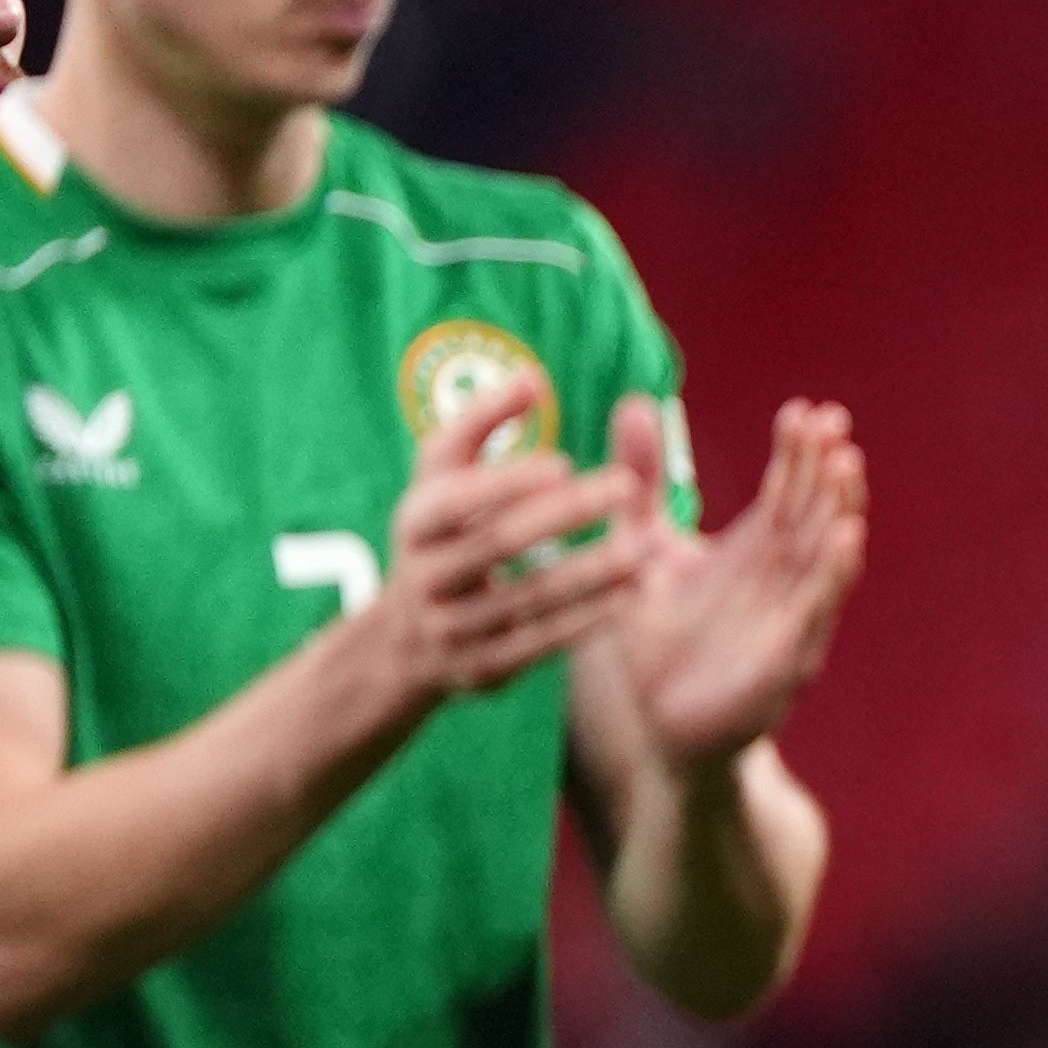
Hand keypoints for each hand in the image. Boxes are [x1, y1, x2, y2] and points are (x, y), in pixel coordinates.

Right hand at [368, 364, 649, 708]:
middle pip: (499, 543)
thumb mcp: (441, 476)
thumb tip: (534, 377)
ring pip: (527, 600)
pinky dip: (588, 620)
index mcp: (416, 522)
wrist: (403, 643)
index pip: (459, 499)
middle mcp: (427, 576)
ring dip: (590, 575)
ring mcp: (453, 628)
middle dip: (564, 515)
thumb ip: (483, 422)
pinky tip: (632, 597)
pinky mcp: (484, 669)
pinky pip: (541, 643)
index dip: (507, 481)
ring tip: (644, 549)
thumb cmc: (440, 532)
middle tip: (626, 488)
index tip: (564, 462)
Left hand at [596, 394, 871, 770]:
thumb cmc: (660, 644)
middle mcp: (782, 583)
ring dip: (839, 511)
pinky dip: (831, 576)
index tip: (803, 408)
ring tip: (848, 464)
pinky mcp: (784, 663)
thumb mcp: (644, 549)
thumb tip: (634, 402)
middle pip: (811, 515)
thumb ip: (643, 483)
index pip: (785, 493)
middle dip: (824, 469)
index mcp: (755, 554)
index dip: (797, 453)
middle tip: (833, 419)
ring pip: (823, 559)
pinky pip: (814, 614)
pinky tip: (846, 538)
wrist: (661, 734)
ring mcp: (791, 622)